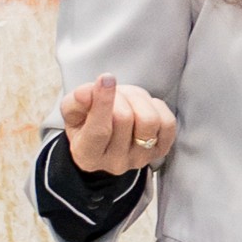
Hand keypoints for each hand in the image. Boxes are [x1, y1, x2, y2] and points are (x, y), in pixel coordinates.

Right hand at [58, 75, 173, 176]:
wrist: (106, 137)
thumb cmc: (86, 123)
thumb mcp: (73, 112)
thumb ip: (76, 102)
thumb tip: (86, 92)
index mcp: (87, 156)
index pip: (98, 131)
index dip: (103, 102)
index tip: (106, 78)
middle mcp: (115, 163)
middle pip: (124, 119)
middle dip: (118, 96)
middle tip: (113, 90)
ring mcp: (141, 158)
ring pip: (148, 120)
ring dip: (138, 100)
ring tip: (127, 97)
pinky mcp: (161, 150)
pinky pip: (167, 123)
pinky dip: (156, 107)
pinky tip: (143, 106)